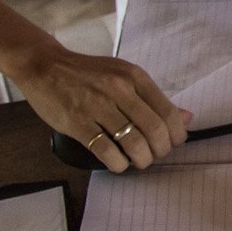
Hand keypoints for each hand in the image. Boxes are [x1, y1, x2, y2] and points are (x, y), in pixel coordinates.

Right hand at [12, 45, 188, 171]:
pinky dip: (118, 164)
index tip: (172, 143)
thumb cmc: (87, 74)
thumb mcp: (123, 75)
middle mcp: (119, 89)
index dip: (176, 135)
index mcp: (134, 77)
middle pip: (155, 130)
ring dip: (141, 159)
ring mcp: (97, 106)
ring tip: (139, 161)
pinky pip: (107, 151)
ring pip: (134, 143)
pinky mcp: (78, 123)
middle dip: (160, 150)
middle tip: (155, 155)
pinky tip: (119, 163)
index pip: (168, 112)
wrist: (45, 67)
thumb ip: (152, 97)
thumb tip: (186, 118)